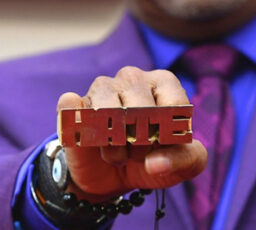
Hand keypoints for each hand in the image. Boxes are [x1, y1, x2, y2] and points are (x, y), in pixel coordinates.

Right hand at [57, 66, 206, 200]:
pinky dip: (83, 134)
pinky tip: (93, 142)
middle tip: (140, 152)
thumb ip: (183, 160)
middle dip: (142, 142)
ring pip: (107, 112)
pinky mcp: (73, 106)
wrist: (118, 177)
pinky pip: (72, 110)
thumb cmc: (158, 157)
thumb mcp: (184, 163)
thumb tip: (154, 163)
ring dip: (115, 145)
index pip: (175, 105)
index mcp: (164, 82)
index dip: (169, 135)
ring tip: (120, 153)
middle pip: (141, 109)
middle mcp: (133, 78)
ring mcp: (101, 88)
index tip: (164, 144)